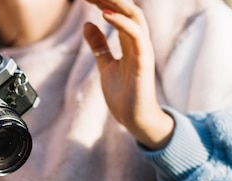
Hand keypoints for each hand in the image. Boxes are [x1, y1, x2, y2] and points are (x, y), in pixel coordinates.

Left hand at [83, 0, 174, 148]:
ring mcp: (142, 50)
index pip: (119, 14)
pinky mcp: (143, 62)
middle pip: (128, 10)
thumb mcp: (105, 65)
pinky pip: (135, 36)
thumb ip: (99, 46)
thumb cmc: (123, 94)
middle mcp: (138, 42)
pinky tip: (105, 15)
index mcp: (130, 42)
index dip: (104, 3)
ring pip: (134, 17)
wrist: (133, 119)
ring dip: (116, 4)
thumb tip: (88, 24)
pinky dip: (121, 23)